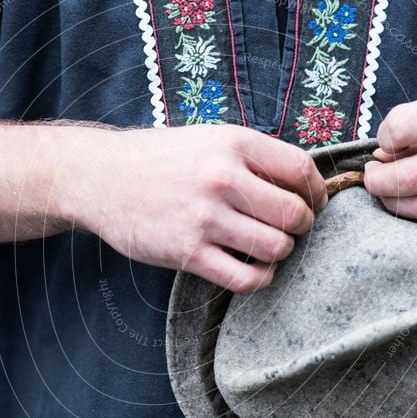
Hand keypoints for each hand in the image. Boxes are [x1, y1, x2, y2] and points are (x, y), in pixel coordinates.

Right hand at [74, 124, 326, 292]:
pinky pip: (245, 278)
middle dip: (301, 226)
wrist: (100, 177)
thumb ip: (251, 157)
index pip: (300, 169)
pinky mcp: (187, 252)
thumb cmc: (159, 159)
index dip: (316, 192)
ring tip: (267, 248)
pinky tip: (252, 270)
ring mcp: (204, 217)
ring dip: (281, 253)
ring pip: (275, 248)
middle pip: (294, 213)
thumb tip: (300, 183)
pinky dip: (259, 278)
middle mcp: (222, 178)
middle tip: (289, 229)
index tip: (312, 203)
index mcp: (233, 143)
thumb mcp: (208, 138)